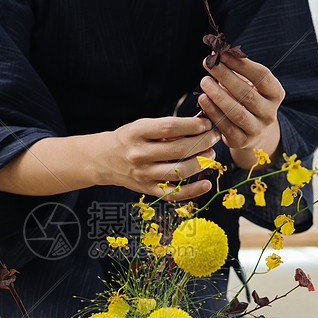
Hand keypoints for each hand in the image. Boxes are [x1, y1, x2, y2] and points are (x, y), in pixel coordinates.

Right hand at [96, 116, 220, 200]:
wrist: (104, 159)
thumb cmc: (130, 139)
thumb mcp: (142, 125)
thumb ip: (168, 127)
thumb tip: (201, 126)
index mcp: (137, 132)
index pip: (170, 127)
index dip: (193, 125)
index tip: (206, 123)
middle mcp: (139, 154)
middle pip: (179, 149)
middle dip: (203, 142)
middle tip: (213, 137)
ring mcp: (144, 174)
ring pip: (180, 171)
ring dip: (201, 163)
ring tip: (211, 155)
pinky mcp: (148, 189)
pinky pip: (173, 193)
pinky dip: (193, 191)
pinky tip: (206, 184)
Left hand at [197, 55, 283, 169]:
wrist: (250, 130)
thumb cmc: (245, 98)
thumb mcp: (246, 83)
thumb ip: (234, 69)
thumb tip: (214, 53)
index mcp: (275, 94)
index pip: (262, 76)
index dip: (241, 64)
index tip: (222, 53)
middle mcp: (269, 113)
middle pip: (248, 94)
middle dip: (226, 77)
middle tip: (209, 65)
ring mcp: (257, 129)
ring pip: (237, 113)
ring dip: (218, 96)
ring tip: (204, 82)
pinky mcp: (241, 141)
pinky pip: (226, 127)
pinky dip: (213, 113)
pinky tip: (203, 100)